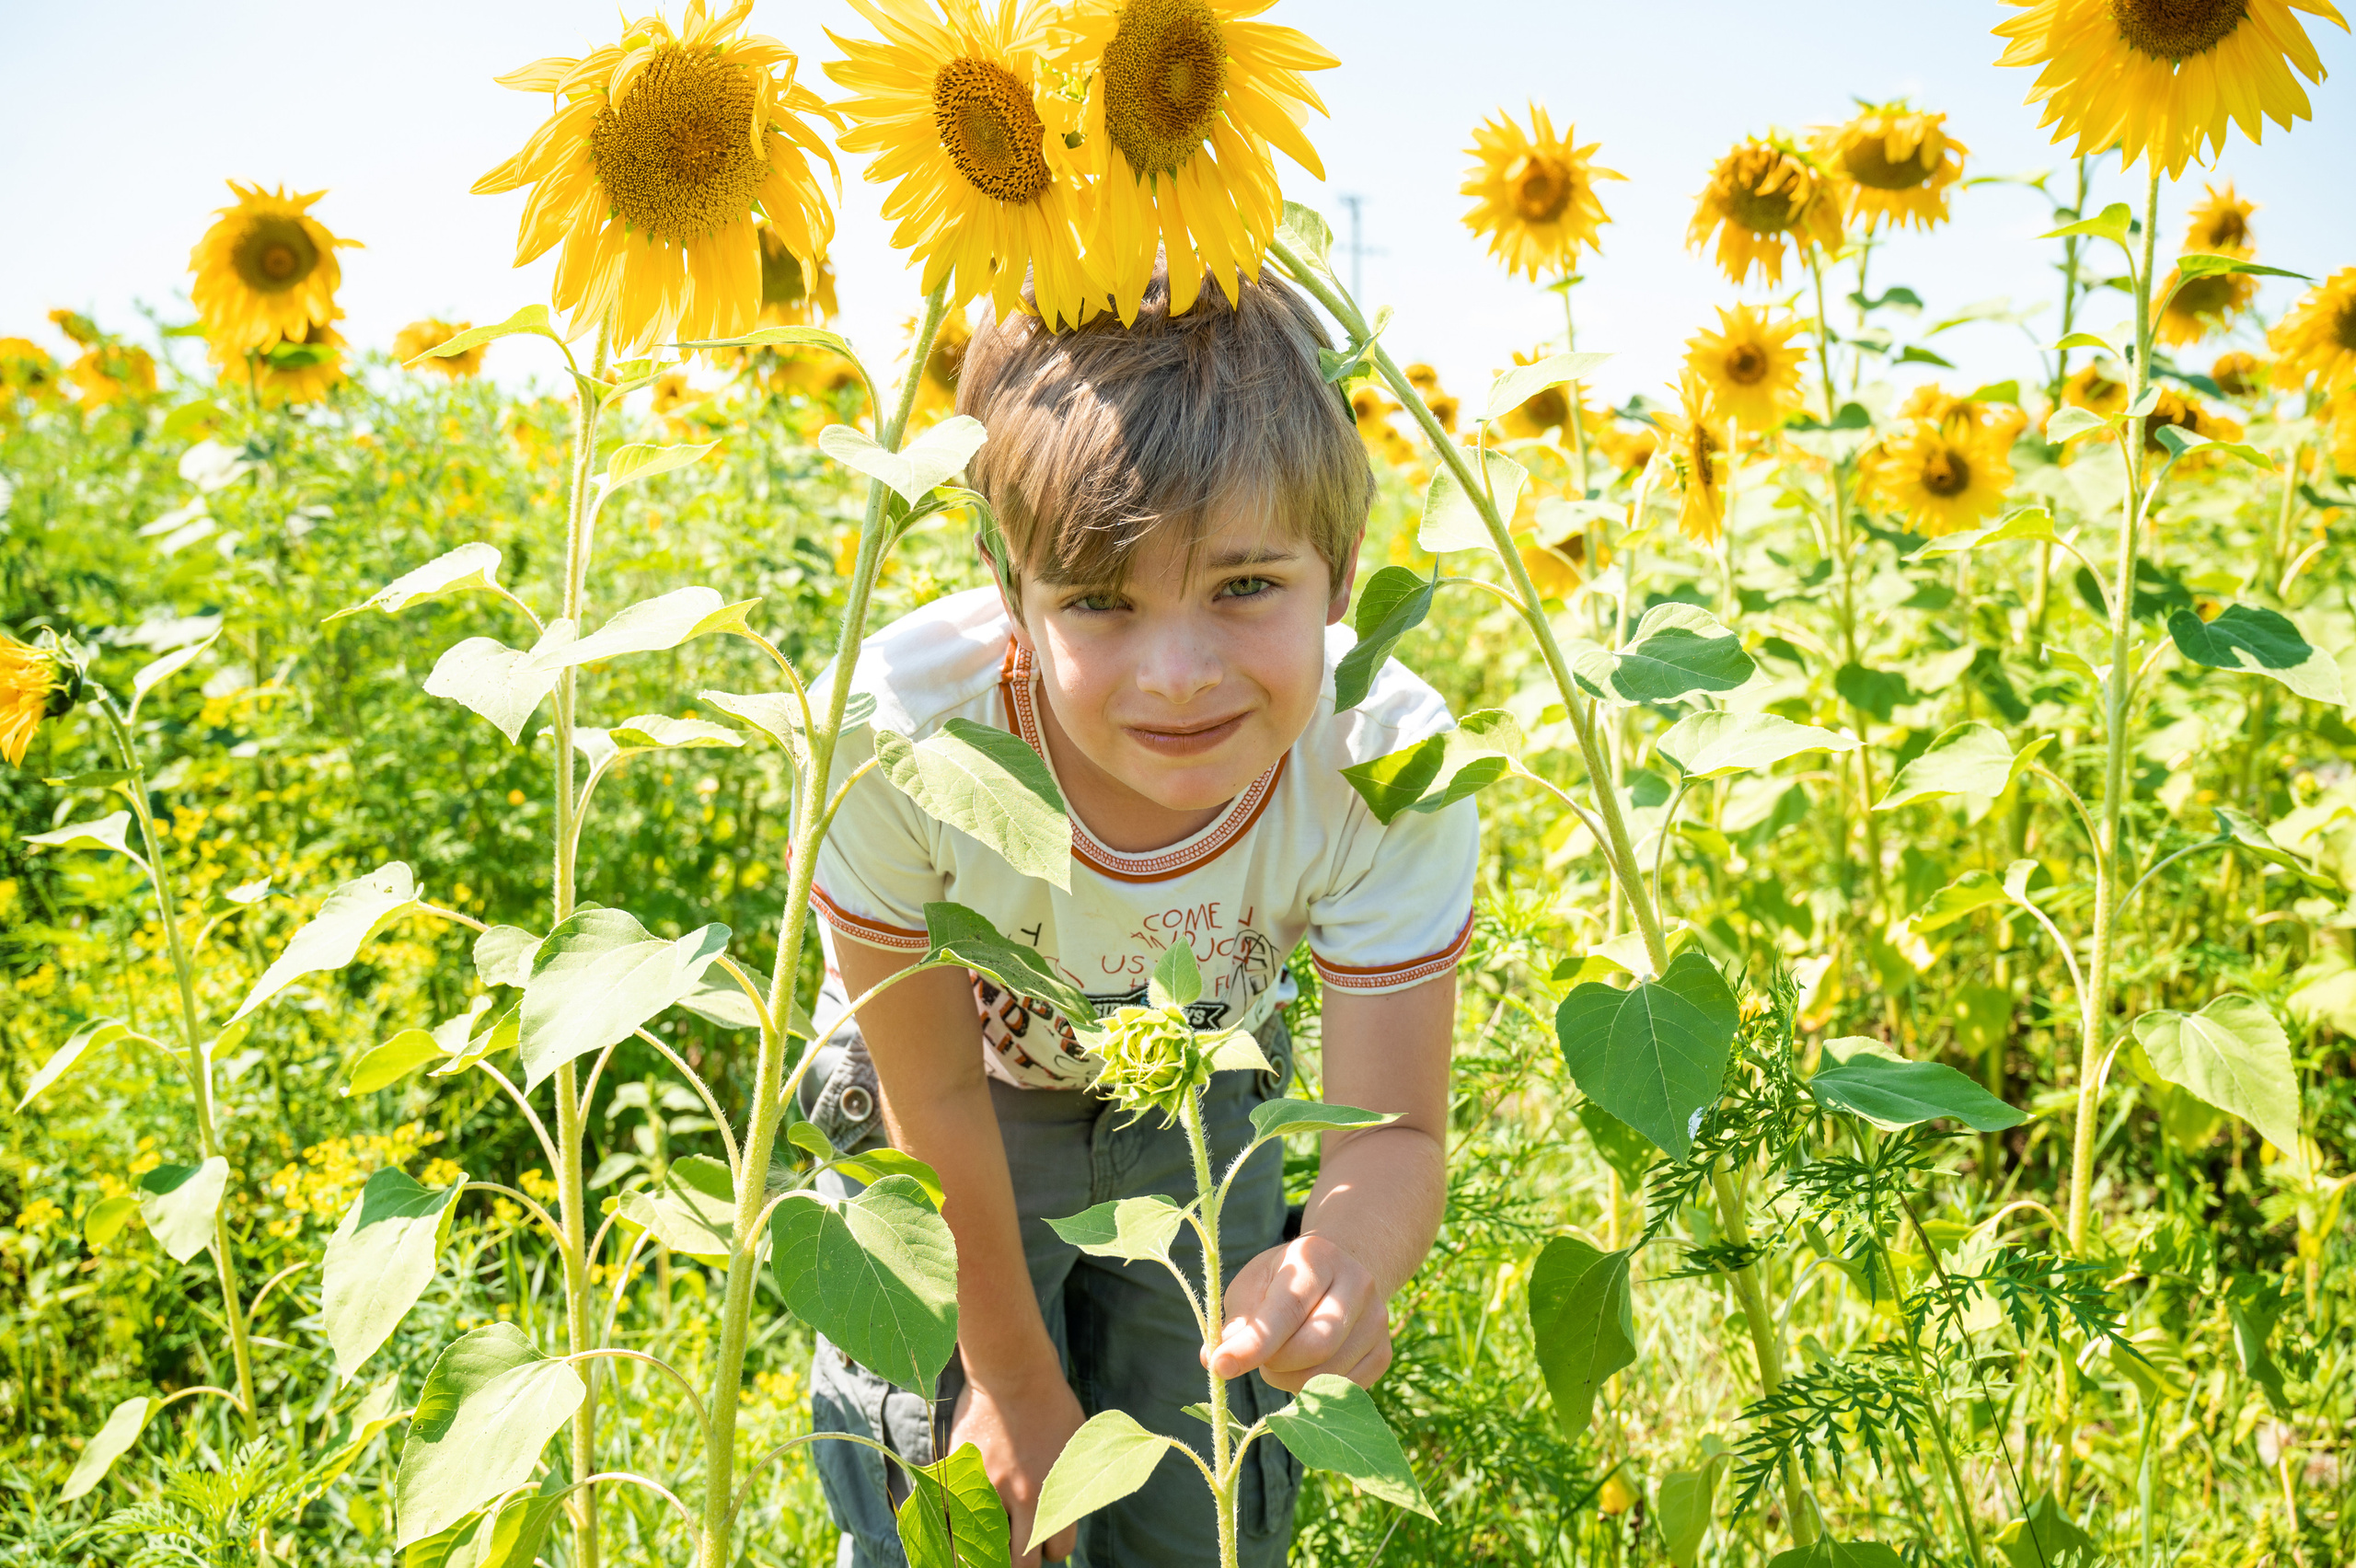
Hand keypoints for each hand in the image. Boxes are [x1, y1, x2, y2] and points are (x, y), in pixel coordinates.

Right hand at [950, 1368, 1087, 1564]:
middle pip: (1020, 1563)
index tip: (1045, 1535)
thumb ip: (1071, 1490)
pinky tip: (962, 1515)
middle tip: (1016, 1543)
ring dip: (987, 1542)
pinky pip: (951, 1518)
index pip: (1057, 1550)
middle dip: (1021, 1559)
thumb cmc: (1052, 1407)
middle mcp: (1021, 1498)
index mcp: (1055, 1494)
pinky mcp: (959, 1474)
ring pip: (982, 1545)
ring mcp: (986, 1487)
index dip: (1052, 1544)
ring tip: (989, 1529)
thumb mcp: (1078, 1449)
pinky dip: (954, 1523)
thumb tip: (1063, 1522)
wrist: (1013, 1371)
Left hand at [1206, 1233, 1391, 1390]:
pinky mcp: (1384, 1351)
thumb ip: (1237, 1321)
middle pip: (1316, 1345)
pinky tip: (1303, 1369)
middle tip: (1258, 1362)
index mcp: (1317, 1257)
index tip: (1220, 1365)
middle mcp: (1357, 1283)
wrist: (1338, 1271)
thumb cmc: (1284, 1280)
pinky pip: (1345, 1389)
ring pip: (1329, 1373)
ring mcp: (1377, 1319)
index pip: (1286, 1309)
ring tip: (1278, 1361)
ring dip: (1290, 1381)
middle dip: (1275, 1364)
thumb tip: (1215, 1360)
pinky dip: (1314, 1390)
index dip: (1253, 1344)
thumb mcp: (1253, 1284)